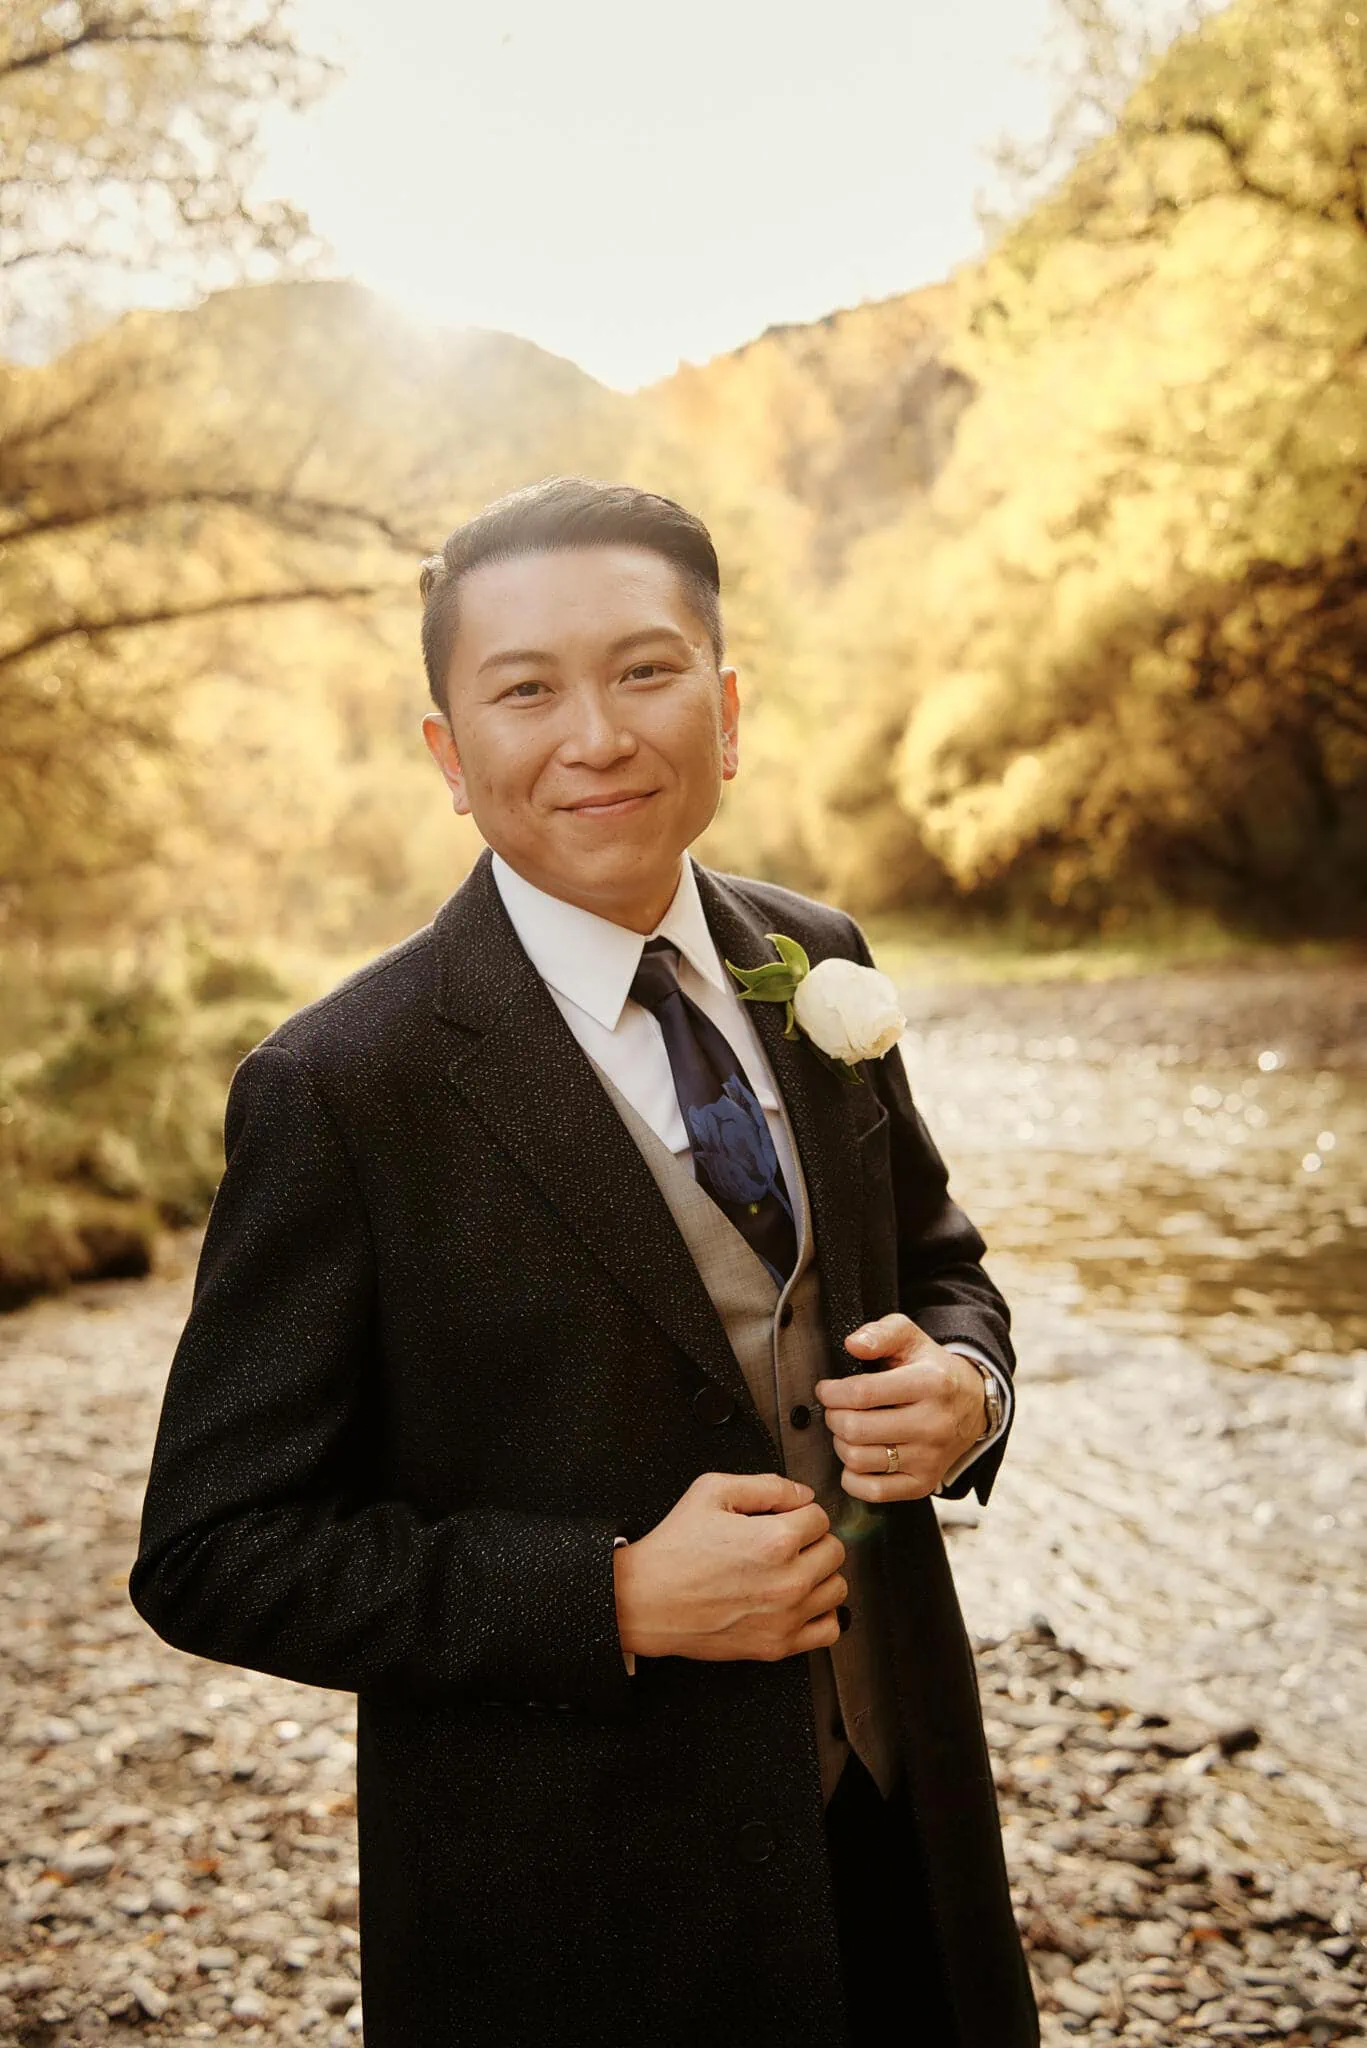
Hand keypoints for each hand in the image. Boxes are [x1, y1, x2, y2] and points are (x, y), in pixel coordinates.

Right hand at [612, 1471, 847, 1663]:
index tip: (784, 1517)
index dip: (799, 1511)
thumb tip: (802, 1494)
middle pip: (834, 1550)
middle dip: (812, 1539)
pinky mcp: (777, 1645)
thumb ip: (766, 1485)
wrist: (646, 1600)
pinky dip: (821, 1613)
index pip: (820, 1516)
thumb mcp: (712, 1491)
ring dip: (820, 1574)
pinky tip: (801, 1602)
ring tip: (793, 1569)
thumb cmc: (673, 1550)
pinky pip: (829, 1629)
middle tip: (786, 1541)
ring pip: (837, 1587)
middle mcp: (788, 1581)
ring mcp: (786, 1617)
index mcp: (776, 1541)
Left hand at [813, 1313, 986, 1500]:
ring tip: (848, 1430)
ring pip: (859, 1460)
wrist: (972, 1405)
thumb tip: (853, 1344)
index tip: (826, 1390)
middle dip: (833, 1417)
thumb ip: (880, 1333)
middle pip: (856, 1429)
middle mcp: (934, 1424)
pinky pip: (873, 1492)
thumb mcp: (911, 1338)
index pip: (863, 1393)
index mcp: (931, 1383)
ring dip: (841, 1444)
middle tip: (836, 1409)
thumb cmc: (932, 1369)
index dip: (832, 1392)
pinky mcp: (924, 1484)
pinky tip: (858, 1458)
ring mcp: (930, 1458)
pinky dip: (852, 1477)